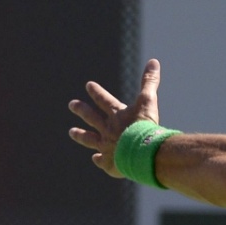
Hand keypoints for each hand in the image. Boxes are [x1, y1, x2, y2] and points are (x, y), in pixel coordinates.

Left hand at [67, 59, 162, 177]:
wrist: (142, 151)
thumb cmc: (145, 125)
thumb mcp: (148, 101)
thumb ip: (149, 82)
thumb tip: (153, 61)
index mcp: (116, 114)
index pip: (104, 100)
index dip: (96, 92)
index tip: (88, 85)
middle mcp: (107, 129)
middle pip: (91, 117)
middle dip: (81, 110)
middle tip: (71, 104)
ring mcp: (106, 146)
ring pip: (89, 139)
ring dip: (80, 134)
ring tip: (71, 132)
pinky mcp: (109, 163)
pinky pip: (101, 161)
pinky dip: (98, 159)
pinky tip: (95, 158)